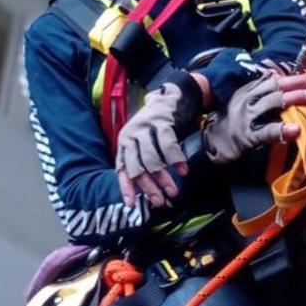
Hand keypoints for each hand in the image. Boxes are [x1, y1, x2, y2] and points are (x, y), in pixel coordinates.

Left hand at [115, 75, 203, 208]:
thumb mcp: (140, 145)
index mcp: (123, 143)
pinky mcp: (160, 121)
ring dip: (164, 178)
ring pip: (152, 159)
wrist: (166, 100)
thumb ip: (139, 164)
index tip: (131, 205)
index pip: (121, 169)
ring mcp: (145, 128)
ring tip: (173, 192)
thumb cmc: (153, 130)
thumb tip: (143, 192)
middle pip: (137, 166)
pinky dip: (176, 160)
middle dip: (148, 187)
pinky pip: (168, 146)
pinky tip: (183, 171)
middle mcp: (130, 135)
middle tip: (159, 202)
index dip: (126, 187)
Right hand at [202, 71, 305, 163]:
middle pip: (276, 87)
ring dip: (294, 98)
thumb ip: (260, 89)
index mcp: (249, 90)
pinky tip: (295, 129)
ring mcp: (248, 117)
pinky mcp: (249, 136)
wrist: (215, 142)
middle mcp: (248, 100)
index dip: (294, 77)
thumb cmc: (234, 120)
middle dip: (298, 83)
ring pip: (273, 103)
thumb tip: (278, 75)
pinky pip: (267, 132)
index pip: (274, 79)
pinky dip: (281, 130)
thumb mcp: (244, 100)